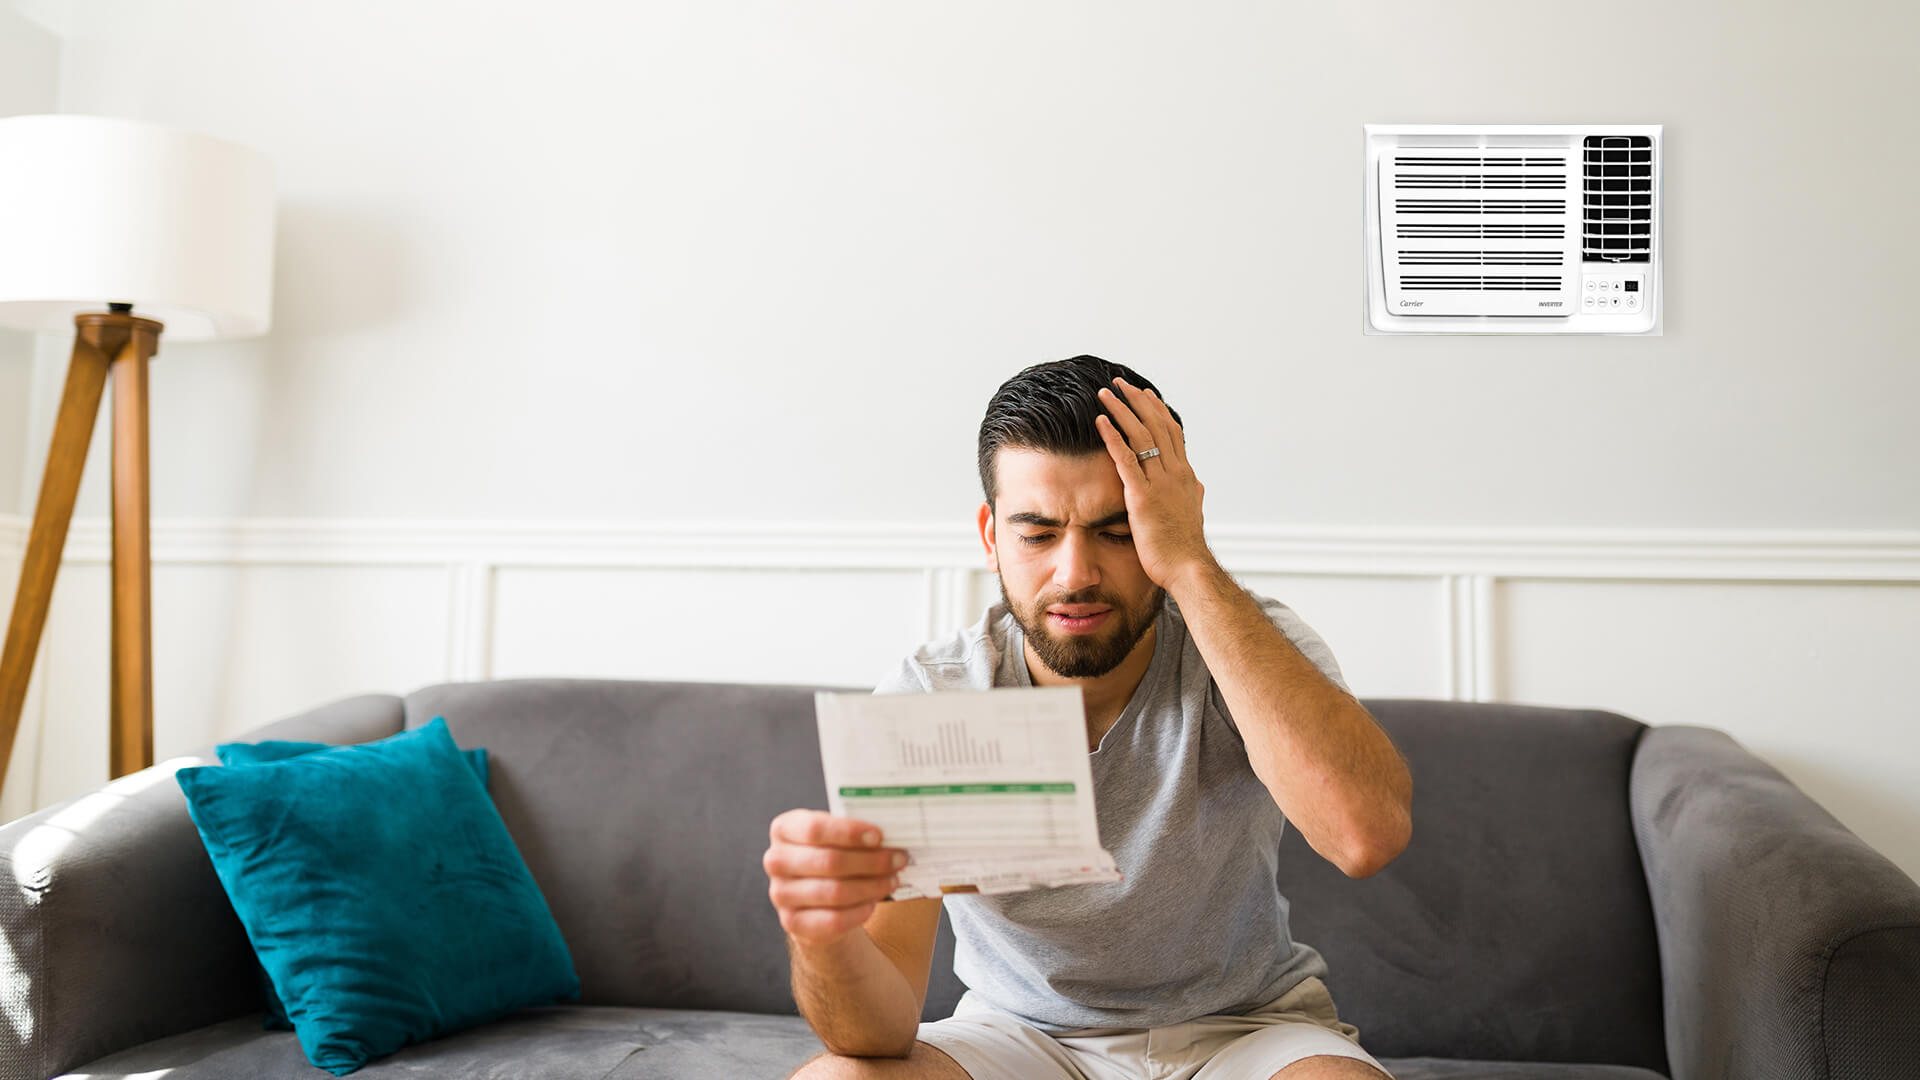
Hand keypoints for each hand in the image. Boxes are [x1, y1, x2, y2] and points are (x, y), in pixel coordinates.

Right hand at [763, 809, 908, 945]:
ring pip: (834, 892)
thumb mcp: (837, 836)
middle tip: (899, 859)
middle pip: (829, 862)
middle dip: (871, 862)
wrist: (816, 895)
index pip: (815, 829)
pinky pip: (832, 920)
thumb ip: (855, 831)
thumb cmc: (832, 854)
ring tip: (892, 880)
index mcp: (784, 829)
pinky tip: (873, 902)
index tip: (880, 836)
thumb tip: (894, 832)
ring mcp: (780, 894)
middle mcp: (775, 860)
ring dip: (871, 886)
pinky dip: (859, 911)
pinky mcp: (792, 923)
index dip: (849, 832)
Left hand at [1094, 377, 1213, 591]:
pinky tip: (1100, 421)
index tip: (1144, 394)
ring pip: (1140, 435)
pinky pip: (1125, 458)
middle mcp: (1175, 472)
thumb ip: (1194, 495)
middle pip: (1155, 425)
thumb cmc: (1186, 547)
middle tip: (1119, 383)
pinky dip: (1112, 436)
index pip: (1171, 432)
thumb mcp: (1195, 514)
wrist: (1188, 568)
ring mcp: (1160, 483)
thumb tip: (1198, 485)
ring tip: (1105, 394)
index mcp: (1185, 475)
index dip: (1157, 410)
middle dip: (1136, 401)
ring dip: (1121, 411)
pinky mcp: (1142, 496)